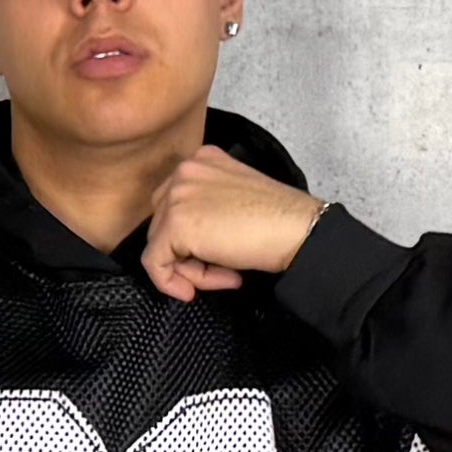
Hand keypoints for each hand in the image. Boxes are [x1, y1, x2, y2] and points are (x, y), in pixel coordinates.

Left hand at [141, 147, 324, 303]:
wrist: (296, 229)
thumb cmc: (279, 220)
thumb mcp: (235, 199)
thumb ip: (208, 208)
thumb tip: (187, 246)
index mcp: (201, 160)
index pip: (175, 205)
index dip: (191, 239)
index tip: (217, 257)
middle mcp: (185, 170)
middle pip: (163, 225)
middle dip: (188, 256)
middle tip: (222, 272)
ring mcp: (178, 195)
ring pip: (160, 246)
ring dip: (190, 270)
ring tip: (226, 276)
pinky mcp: (176, 224)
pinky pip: (155, 264)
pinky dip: (171, 283)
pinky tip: (194, 291)